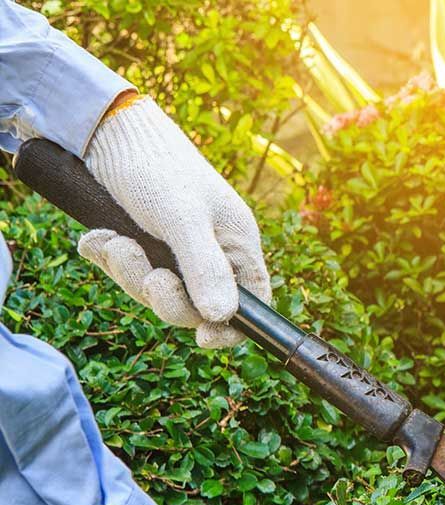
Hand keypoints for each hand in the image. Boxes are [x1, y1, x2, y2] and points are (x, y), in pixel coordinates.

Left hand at [76, 96, 270, 347]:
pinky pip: (124, 272)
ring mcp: (171, 250)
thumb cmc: (158, 167)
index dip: (231, 328)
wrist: (105, 130)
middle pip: (193, 307)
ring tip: (114, 241)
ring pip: (152, 291)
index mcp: (236, 246)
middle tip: (147, 273)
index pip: (250, 304)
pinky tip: (99, 236)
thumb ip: (205, 268)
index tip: (203, 339)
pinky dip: (108, 257)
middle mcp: (208, 253)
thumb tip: (223, 318)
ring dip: (127, 271)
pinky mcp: (139, 242)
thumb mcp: (183, 219)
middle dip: (162, 294)